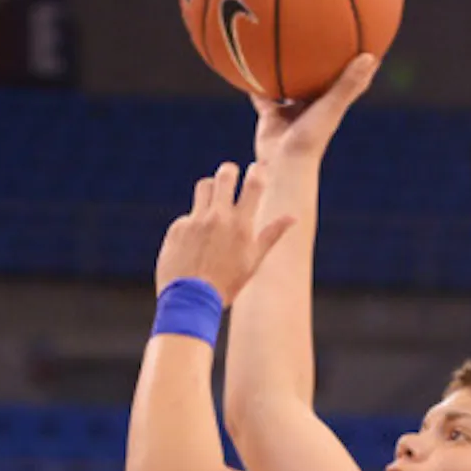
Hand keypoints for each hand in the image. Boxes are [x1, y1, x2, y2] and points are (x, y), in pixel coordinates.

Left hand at [155, 163, 293, 305]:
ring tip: (212, 203)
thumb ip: (271, 235)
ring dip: (210, 190)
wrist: (190, 301)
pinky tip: (193, 244)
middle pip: (225, 174)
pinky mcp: (177, 228)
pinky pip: (187, 216)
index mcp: (241, 225)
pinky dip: (192, 224)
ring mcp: (196, 221)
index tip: (257, 170)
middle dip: (230, 172)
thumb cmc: (227, 284)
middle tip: (230, 177)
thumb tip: (293, 216)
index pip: (254, 183)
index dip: (258, 171)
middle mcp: (218, 217)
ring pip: (203, 186)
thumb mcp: (253, 261)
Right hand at [253, 55, 377, 164]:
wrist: (282, 163)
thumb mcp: (332, 107)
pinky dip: (255, 84)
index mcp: (331, 104)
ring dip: (288, 70)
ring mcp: (291, 111)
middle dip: (322, 62)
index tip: (369, 44)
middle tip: (324, 37)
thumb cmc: (311, 137)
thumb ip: (348, 84)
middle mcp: (312, 106)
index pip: (350, 81)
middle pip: (320, 80)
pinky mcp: (271, 116)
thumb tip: (370, 56)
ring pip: (290, 86)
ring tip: (284, 45)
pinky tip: (249, 64)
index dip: (359, 64)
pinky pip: (262, 96)